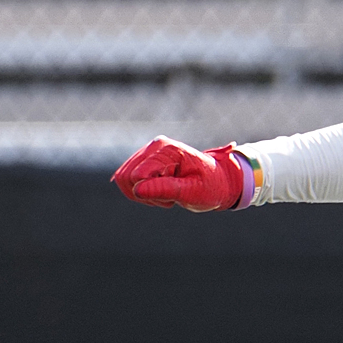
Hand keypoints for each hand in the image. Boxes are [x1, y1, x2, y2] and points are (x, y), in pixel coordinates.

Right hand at [111, 137, 247, 210]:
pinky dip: (142, 191)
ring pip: (123, 179)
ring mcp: (147, 153)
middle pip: (126, 177)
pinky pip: (126, 181)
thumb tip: (138, 190)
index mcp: (166, 150)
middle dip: (146, 194)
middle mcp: (153, 146)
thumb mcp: (193, 192)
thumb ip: (166, 189)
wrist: (219, 181)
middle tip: (172, 196)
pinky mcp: (143, 161)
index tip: (176, 195)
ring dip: (144, 194)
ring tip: (169, 193)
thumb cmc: (211, 187)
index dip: (152, 193)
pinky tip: (162, 190)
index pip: (137, 176)